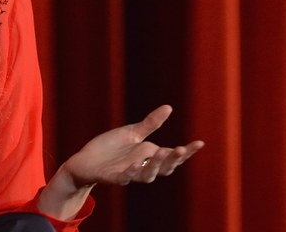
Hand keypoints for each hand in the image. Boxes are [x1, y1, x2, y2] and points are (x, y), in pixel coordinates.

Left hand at [62, 105, 204, 187]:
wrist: (86, 160)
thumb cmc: (110, 148)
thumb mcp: (132, 133)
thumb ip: (150, 124)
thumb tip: (169, 107)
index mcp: (149, 156)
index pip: (172, 156)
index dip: (186, 152)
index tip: (199, 143)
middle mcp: (142, 167)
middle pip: (164, 168)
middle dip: (173, 160)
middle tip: (181, 149)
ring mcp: (129, 173)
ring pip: (146, 175)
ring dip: (154, 165)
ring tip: (160, 152)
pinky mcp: (113, 177)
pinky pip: (124, 178)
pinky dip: (130, 173)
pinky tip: (134, 165)